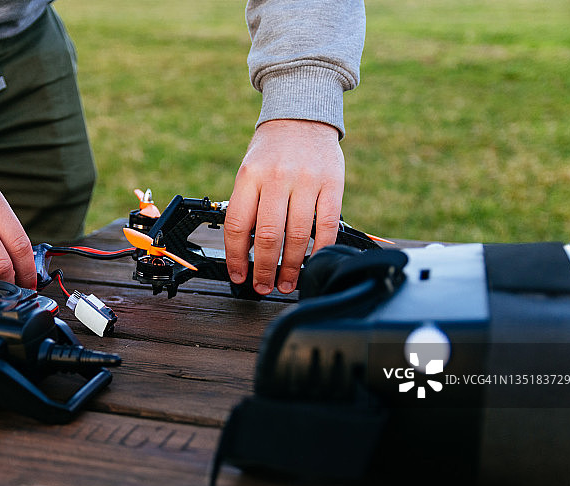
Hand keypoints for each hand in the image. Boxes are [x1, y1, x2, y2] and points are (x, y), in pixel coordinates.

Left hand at [224, 119, 343, 294]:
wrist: (301, 114)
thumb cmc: (271, 151)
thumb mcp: (249, 170)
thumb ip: (249, 205)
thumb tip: (248, 252)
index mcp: (249, 175)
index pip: (238, 225)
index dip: (237, 257)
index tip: (240, 275)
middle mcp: (276, 177)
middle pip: (269, 235)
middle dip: (265, 269)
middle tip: (264, 287)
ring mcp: (306, 179)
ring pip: (298, 235)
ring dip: (292, 266)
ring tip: (287, 283)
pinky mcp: (332, 183)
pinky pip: (327, 224)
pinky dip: (319, 249)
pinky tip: (313, 263)